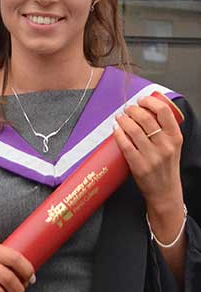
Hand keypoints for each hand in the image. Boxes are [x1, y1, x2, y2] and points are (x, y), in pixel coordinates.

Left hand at [113, 95, 183, 210]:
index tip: (141, 100)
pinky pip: (125, 145)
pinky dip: (118, 134)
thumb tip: (145, 110)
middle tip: (127, 109)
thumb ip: (164, 129)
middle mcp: (165, 146)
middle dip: (133, 110)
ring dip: (123, 120)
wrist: (165, 191)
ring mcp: (152, 156)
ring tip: (120, 117)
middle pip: (146, 118)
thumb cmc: (166, 166)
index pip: (164, 112)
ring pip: (133, 130)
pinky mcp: (139, 165)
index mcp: (175, 137)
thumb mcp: (173, 146)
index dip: (150, 102)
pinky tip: (116, 129)